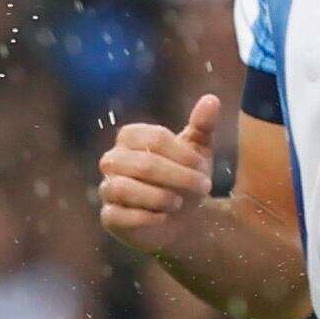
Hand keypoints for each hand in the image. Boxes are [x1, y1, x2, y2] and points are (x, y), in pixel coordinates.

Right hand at [99, 93, 219, 253]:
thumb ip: (202, 126)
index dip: (182, 154)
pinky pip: (118, 215)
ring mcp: (108, 188)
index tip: (203, 168)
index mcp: (131, 137)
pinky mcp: (109, 216)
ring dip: (159, 197)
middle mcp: (113, 160)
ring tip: (178, 203)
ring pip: (124, 188)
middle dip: (177, 177)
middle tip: (202, 187)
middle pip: (143, 164)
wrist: (180, 219)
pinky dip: (144, 217)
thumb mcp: (197, 151)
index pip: (155, 138)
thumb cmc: (184, 178)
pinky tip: (163, 217)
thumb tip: (212, 100)